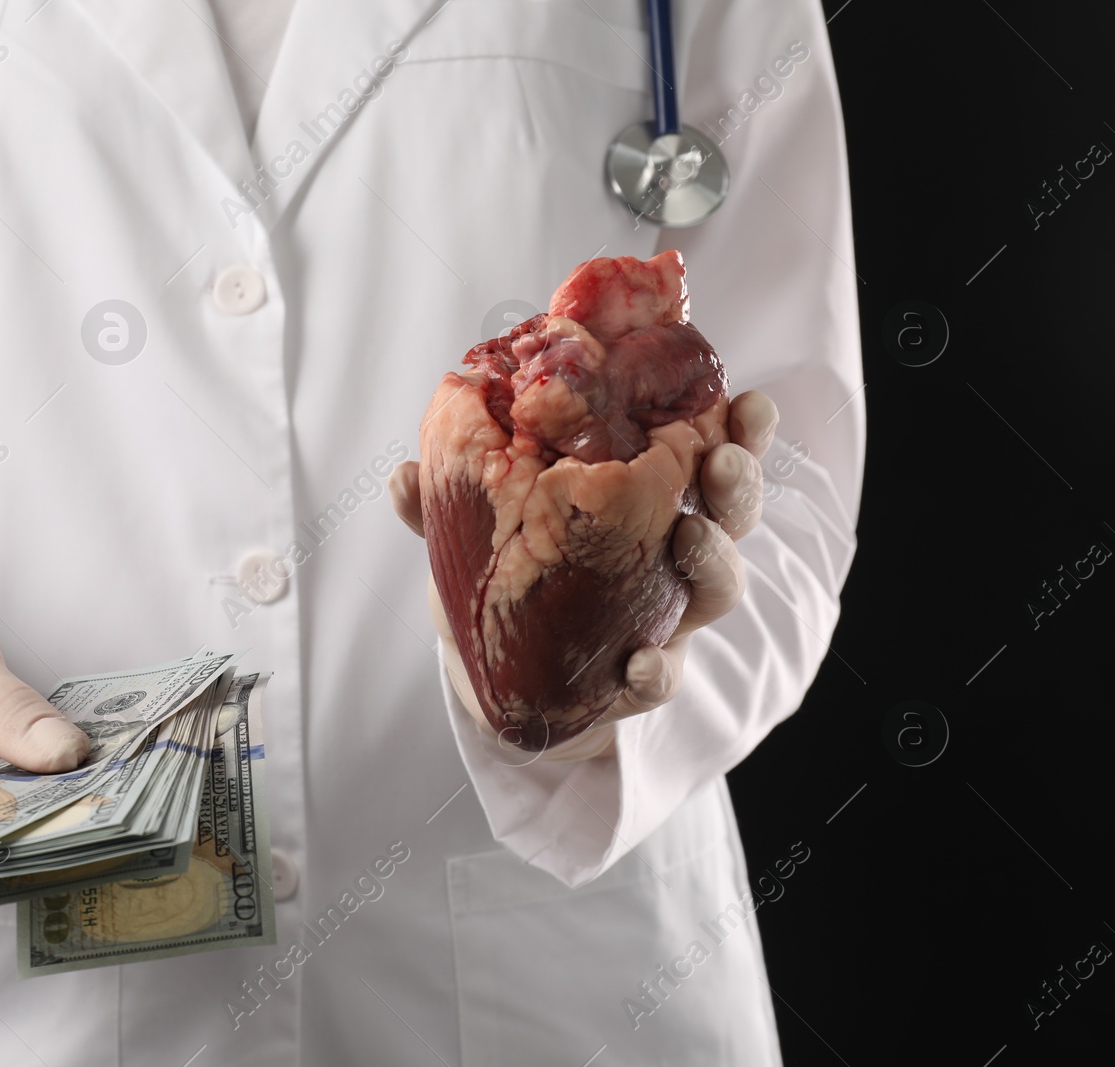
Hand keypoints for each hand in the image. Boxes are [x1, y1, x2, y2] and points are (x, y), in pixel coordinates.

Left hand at [389, 390, 778, 761]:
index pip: (710, 452)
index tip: (748, 400)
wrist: (499, 676)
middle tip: (721, 460)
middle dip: (737, 484)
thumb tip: (403, 476)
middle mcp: (673, 554)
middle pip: (732, 515)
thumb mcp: (479, 529)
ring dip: (714, 562)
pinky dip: (655, 671)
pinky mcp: (642, 677)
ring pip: (717, 588)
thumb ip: (446, 504)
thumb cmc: (508, 575)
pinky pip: (662, 677)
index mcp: (648, 499)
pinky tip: (643, 663)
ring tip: (690, 538)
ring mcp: (665, 617)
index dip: (741, 429)